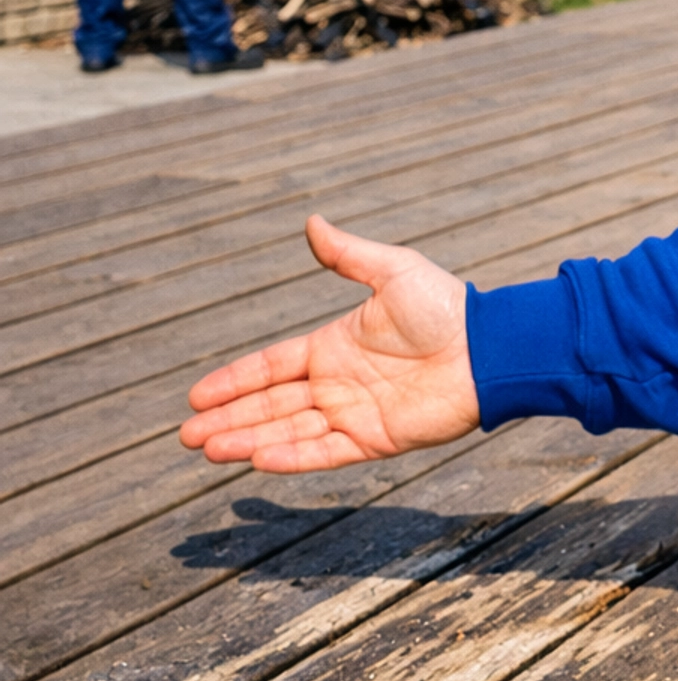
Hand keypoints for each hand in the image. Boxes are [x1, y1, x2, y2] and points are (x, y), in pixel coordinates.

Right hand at [180, 215, 478, 470]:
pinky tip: (256, 459)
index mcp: (334, 347)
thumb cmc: (446, 308)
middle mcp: (337, 384)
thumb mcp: (392, 272)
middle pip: (270, 405)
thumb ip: (347, 256)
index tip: (196, 396)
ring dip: (247, 440)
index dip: (234, 381)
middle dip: (228, 419)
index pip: (271, 367)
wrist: (490, 348)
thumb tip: (311, 221)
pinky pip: (325, 451)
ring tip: (206, 449)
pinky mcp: (376, 439)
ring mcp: (354, 414)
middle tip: (185, 436)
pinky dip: (291, 457)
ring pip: (288, 431)